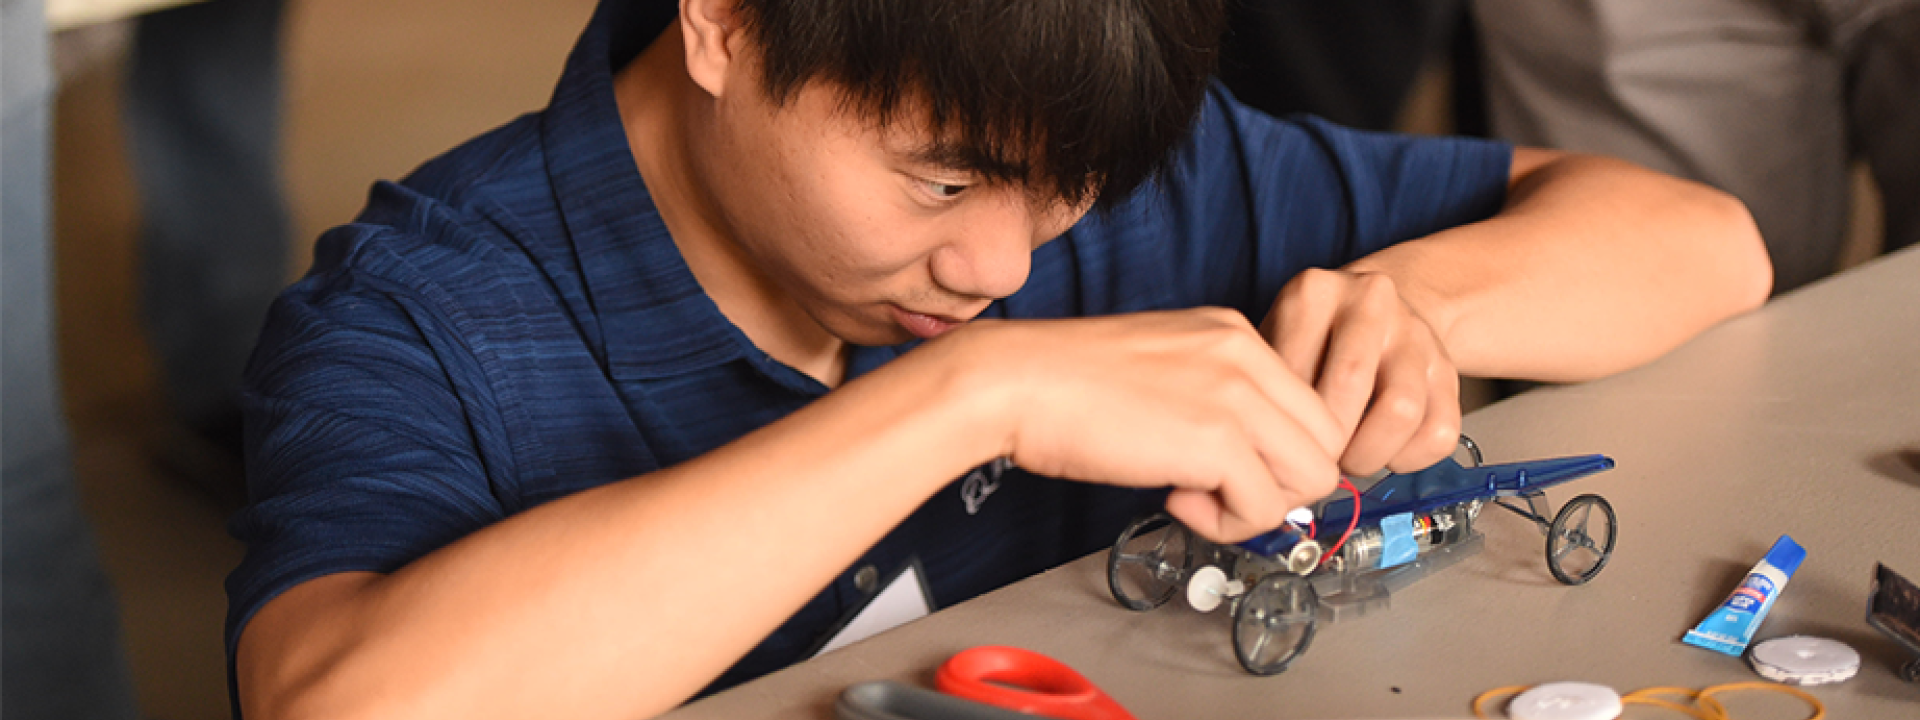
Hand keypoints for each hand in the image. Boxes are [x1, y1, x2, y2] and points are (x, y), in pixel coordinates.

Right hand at [940, 308, 1344, 541]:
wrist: (1014, 381)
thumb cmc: (1064, 382)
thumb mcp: (1160, 368)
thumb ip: (1211, 400)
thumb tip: (1241, 459)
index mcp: (1233, 333)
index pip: (1308, 406)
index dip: (1276, 452)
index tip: (1228, 467)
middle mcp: (1245, 355)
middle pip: (1324, 442)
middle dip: (1280, 482)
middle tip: (1218, 489)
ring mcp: (1236, 395)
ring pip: (1310, 477)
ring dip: (1257, 505)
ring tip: (1194, 495)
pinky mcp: (1216, 440)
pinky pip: (1263, 507)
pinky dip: (1224, 521)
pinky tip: (1174, 497)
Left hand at [1261, 269, 1460, 475]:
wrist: (1375, 310)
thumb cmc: (1311, 339)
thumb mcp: (1272, 343)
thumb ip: (1262, 387)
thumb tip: (1252, 459)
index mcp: (1314, 293)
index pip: (1294, 371)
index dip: (1284, 426)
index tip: (1278, 453)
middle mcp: (1370, 302)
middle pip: (1350, 385)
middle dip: (1328, 443)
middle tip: (1314, 463)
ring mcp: (1415, 333)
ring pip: (1401, 411)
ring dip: (1369, 453)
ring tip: (1348, 459)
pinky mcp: (1448, 369)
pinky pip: (1438, 431)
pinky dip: (1408, 459)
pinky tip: (1383, 452)